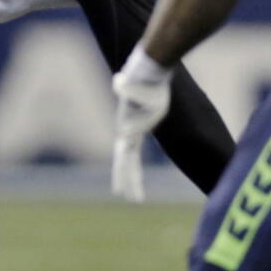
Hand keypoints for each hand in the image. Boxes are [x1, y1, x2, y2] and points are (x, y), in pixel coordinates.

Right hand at [111, 49, 172, 201]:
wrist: (149, 70)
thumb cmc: (148, 83)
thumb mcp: (142, 93)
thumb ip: (131, 96)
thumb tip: (121, 97)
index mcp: (128, 130)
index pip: (126, 158)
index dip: (127, 176)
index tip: (125, 195)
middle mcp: (126, 131)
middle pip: (124, 161)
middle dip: (128, 181)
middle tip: (132, 200)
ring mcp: (131, 128)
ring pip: (127, 157)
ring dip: (130, 174)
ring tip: (130, 191)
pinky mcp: (138, 124)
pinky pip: (133, 149)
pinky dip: (133, 162)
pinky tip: (132, 166)